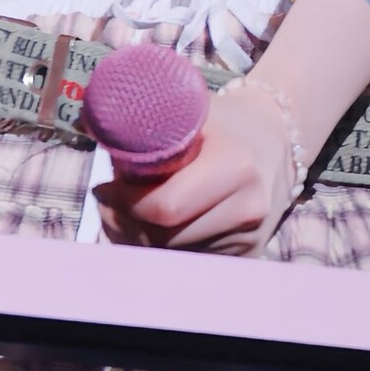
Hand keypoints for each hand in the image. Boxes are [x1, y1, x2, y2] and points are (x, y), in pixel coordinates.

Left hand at [94, 79, 300, 256]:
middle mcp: (247, 208)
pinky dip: (163, 250)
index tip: (104, 189)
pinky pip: (189, 262)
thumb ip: (148, 119)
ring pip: (172, 255)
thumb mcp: (193, 108)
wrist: (275, 140)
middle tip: (107, 204)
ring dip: (139, 239)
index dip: (125, 202)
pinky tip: (152, 228)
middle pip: (164, 237)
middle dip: (125, 223)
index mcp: (235, 165)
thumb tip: (93, 124)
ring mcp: (249, 238)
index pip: (165, 206)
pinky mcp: (247, 256)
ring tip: (125, 214)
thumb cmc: (224, 122)